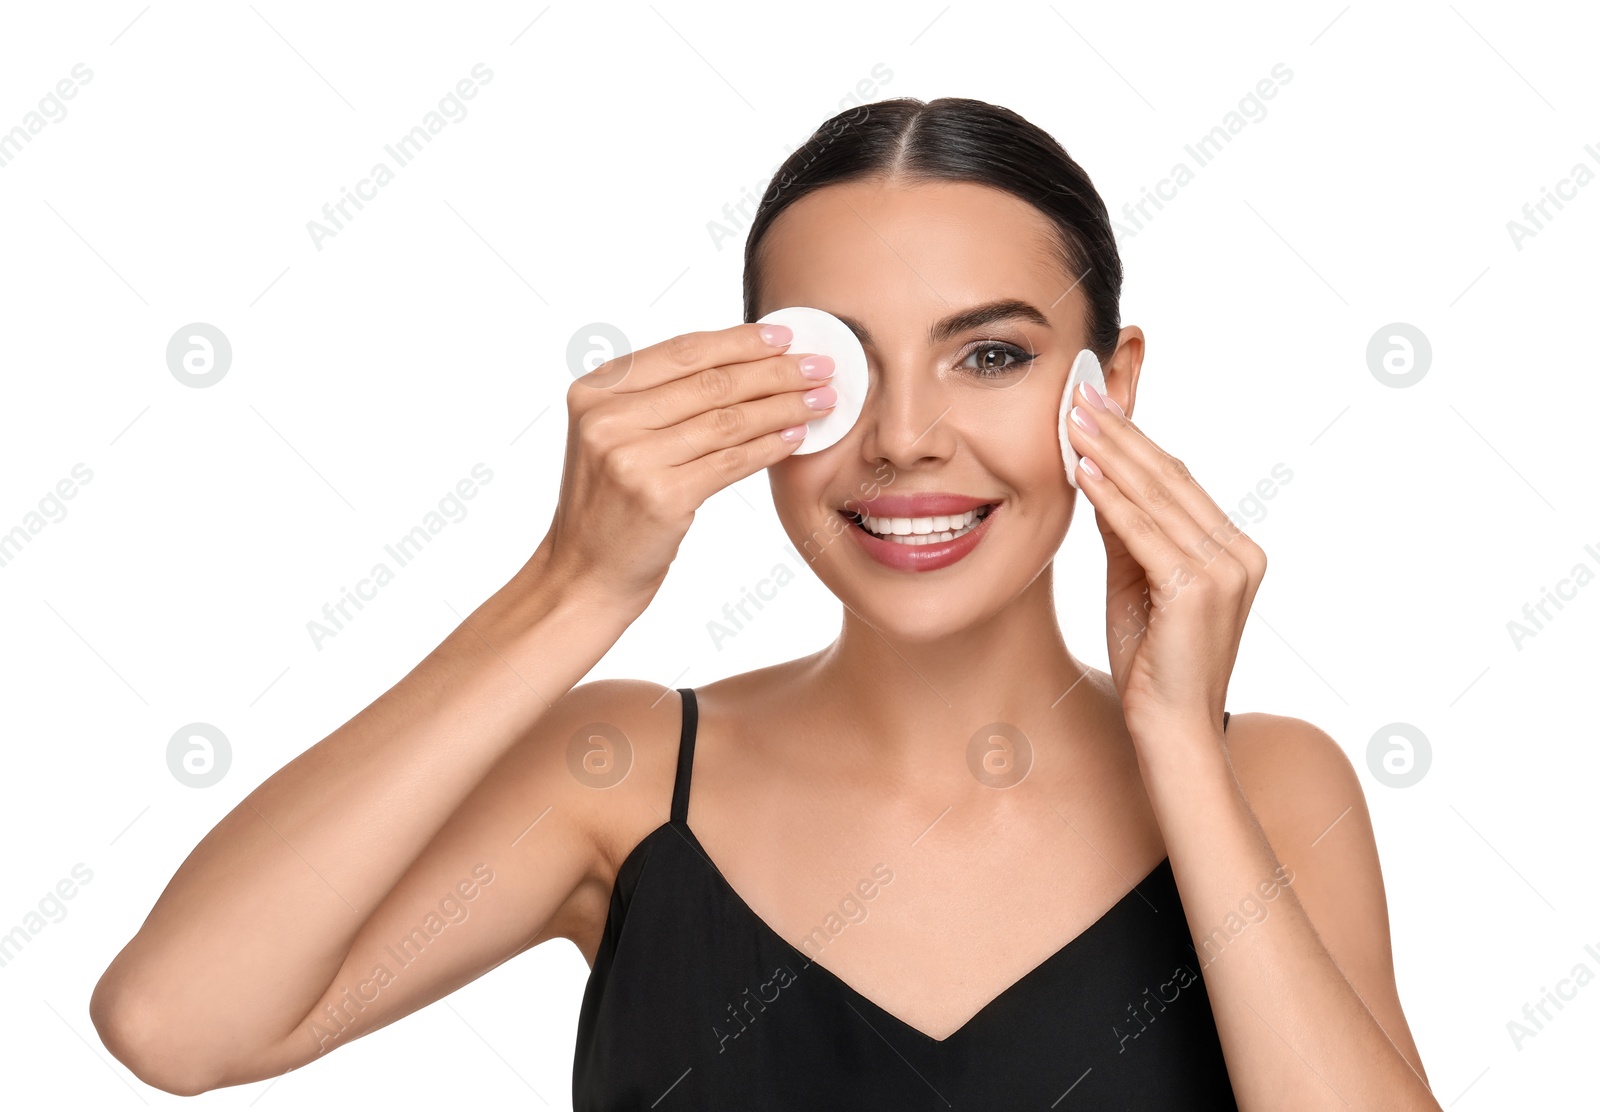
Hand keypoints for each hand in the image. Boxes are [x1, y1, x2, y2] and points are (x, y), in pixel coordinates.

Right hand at [542, 323, 836, 610]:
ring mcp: (630, 458)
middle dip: (775, 371)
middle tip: (820, 366)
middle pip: (711, 382)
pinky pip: (730, 461)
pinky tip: (797, 436)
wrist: (583, 574)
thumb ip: (657, 398)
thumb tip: (742, 360)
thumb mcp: (613, 437)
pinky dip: (769, 446)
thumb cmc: (610, 504)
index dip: (740, 341)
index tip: (785, 337)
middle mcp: (607, 418)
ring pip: (727, 420)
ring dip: (783, 406)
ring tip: (821, 400)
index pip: (682, 351)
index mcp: (595, 390)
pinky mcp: (660, 497)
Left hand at [1063, 381, 1266, 745]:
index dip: (1135, 439)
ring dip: (1111, 453)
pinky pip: (1144, 532)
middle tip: (1080, 393)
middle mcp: (1239, 553)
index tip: (1095, 405)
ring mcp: (1225, 569)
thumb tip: (1099, 478)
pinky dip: (1112, 499)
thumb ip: (1127, 533)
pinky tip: (1084, 471)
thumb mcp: (1136, 584)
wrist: (1170, 732)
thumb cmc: (1152, 664)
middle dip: (1121, 432)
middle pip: (1170, 476)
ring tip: (1073, 419)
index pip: (1177, 479)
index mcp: (1233, 550)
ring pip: (1157, 496)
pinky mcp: (1198, 589)